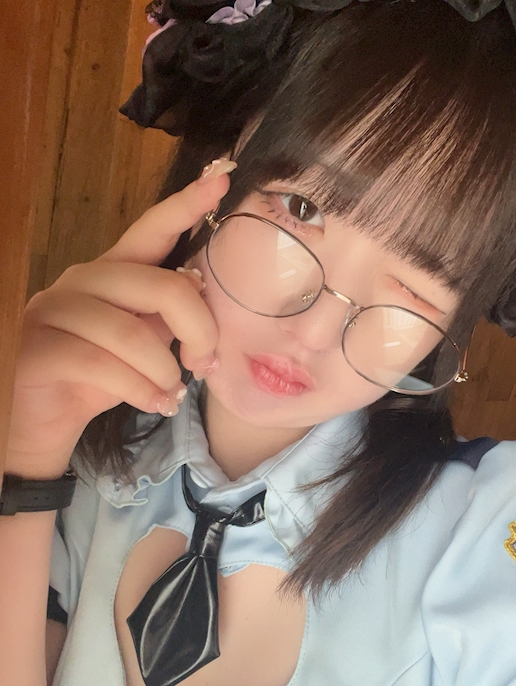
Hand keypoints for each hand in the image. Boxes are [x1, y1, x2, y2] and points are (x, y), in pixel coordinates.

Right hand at [6, 159, 235, 477]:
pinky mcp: (37, 349)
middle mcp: (83, 281)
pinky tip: (155, 404)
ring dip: (164, 372)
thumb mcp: (145, 345)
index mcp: (114, 273)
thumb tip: (201, 289)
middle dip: (198, 331)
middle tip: (205, 364)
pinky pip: (101, 366)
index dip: (187, 205)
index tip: (222, 179)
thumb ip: (169, 316)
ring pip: (129, 333)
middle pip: (159, 286)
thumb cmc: (100, 379)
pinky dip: (140, 391)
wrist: (45, 421)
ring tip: (171, 394)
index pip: (151, 231)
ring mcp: (54, 311)